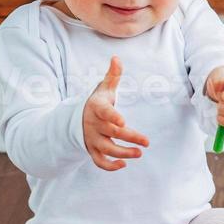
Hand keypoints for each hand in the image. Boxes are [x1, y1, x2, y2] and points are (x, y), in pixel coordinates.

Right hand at [83, 56, 149, 170]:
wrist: (76, 118)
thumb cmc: (97, 102)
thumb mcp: (103, 88)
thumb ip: (112, 75)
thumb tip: (117, 58)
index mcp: (97, 107)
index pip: (104, 112)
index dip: (112, 116)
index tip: (123, 121)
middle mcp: (93, 124)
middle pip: (112, 132)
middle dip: (129, 137)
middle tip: (146, 142)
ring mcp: (92, 138)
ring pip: (106, 149)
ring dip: (122, 153)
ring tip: (139, 153)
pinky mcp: (92, 150)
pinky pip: (98, 161)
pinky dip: (109, 166)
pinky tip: (123, 164)